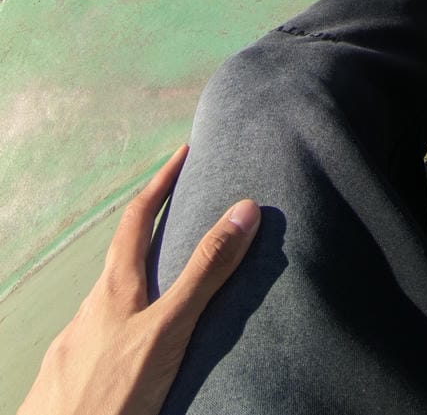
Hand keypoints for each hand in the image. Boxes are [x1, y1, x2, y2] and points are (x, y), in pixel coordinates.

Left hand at [19, 145, 259, 414]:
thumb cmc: (113, 393)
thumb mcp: (170, 328)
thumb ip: (205, 272)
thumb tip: (244, 208)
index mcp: (115, 288)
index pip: (138, 217)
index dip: (161, 182)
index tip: (182, 154)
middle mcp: (89, 308)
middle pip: (120, 258)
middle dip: (149, 233)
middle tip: (179, 218)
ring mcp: (72, 343)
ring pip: (106, 302)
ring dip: (134, 286)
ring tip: (162, 292)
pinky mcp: (63, 376)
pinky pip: (96, 337)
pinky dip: (118, 326)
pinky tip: (128, 349)